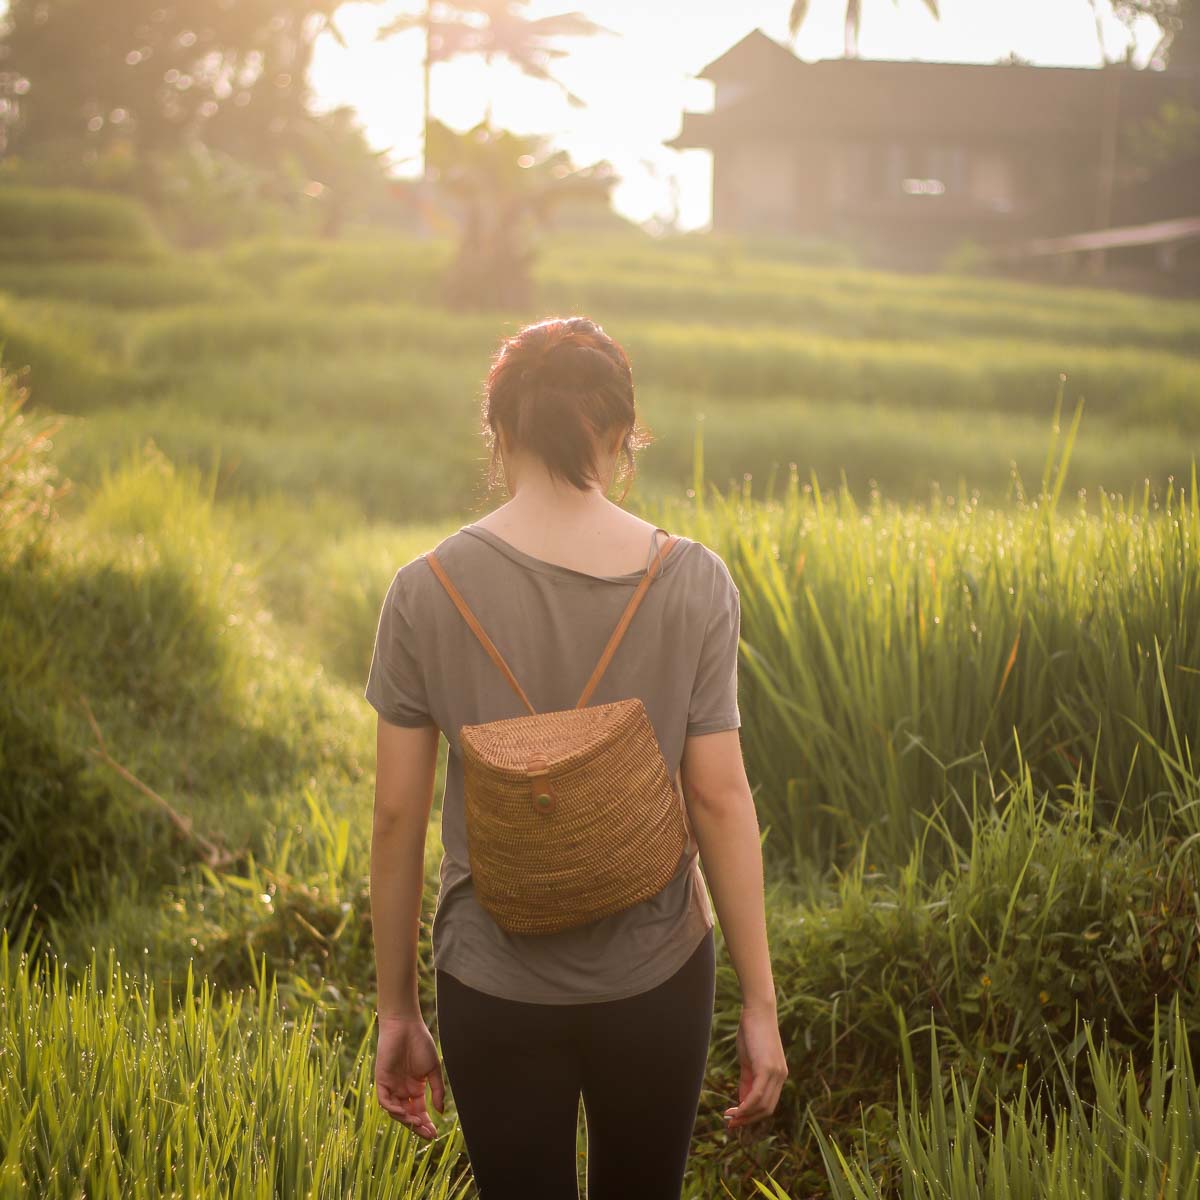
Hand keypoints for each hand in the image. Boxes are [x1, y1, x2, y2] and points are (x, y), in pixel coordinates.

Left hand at [375, 1014, 444, 1139]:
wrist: (406, 1025)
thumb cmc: (421, 1043)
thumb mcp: (433, 1069)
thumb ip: (437, 1090)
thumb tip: (441, 1111)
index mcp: (415, 1089)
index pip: (420, 1112)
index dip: (426, 1124)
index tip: (435, 1134)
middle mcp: (402, 1091)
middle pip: (408, 1116)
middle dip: (418, 1127)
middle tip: (428, 1134)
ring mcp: (391, 1087)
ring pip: (396, 1112)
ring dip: (406, 1120)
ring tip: (418, 1123)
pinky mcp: (382, 1081)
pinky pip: (385, 1101)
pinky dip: (393, 1109)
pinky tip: (404, 1112)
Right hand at [723, 1004, 787, 1134]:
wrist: (757, 1011)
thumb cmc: (751, 1032)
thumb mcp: (749, 1060)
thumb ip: (748, 1081)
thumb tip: (742, 1102)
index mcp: (778, 1075)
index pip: (768, 1103)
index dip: (752, 1115)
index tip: (735, 1119)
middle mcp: (781, 1077)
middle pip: (767, 1109)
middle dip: (748, 1119)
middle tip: (731, 1123)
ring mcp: (776, 1074)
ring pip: (763, 1105)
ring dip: (745, 1115)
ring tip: (729, 1118)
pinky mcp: (768, 1069)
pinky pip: (758, 1095)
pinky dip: (746, 1106)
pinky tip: (736, 1110)